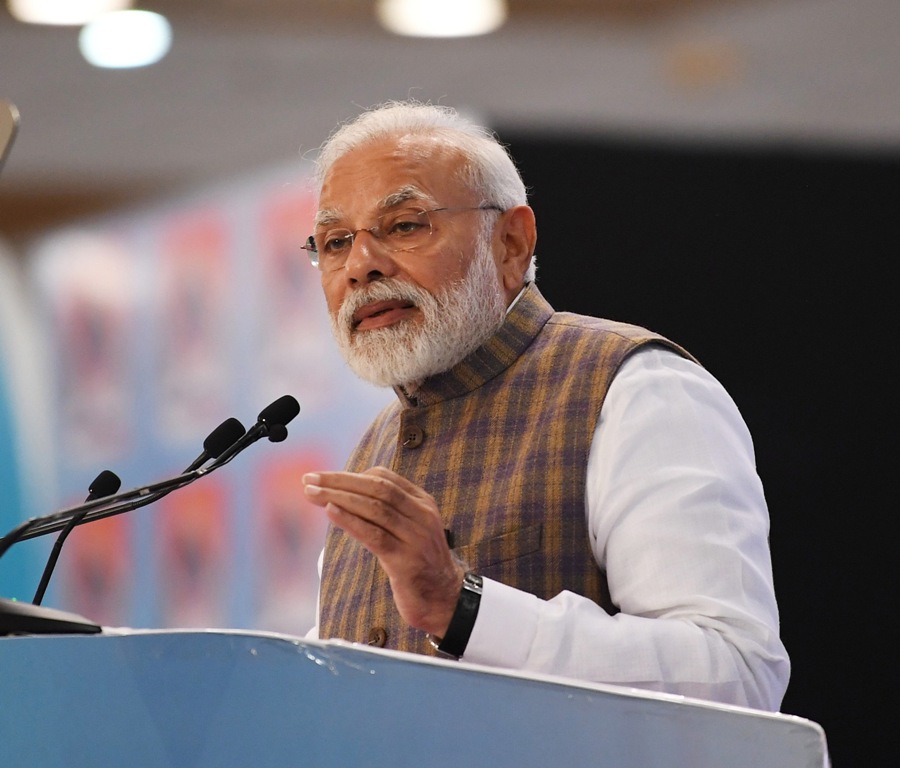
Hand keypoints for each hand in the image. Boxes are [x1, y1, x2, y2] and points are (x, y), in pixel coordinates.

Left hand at [302, 466, 464, 635]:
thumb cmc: (419, 564)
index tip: (323, 477)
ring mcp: (415, 538)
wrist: (446, 600)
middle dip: (339, 481)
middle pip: (376, 488)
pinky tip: (330, 512)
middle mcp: (422, 515)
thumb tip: (346, 497)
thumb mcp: (409, 530)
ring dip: (338, 498)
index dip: (350, 474)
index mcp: (422, 503)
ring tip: (312, 494)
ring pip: (374, 508)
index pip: (384, 477)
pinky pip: (374, 536)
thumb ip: (388, 512)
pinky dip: (350, 521)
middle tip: (310, 479)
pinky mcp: (406, 562)